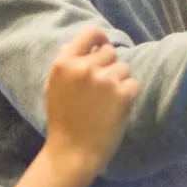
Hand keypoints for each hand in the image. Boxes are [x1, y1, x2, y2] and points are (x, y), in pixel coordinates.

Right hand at [43, 28, 139, 176]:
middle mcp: (85, 67)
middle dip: (109, 66)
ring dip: (120, 82)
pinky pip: (133, 84)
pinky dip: (128, 96)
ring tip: (107, 102)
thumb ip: (63, 65)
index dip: (100, 38)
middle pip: (111, 52)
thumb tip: (70, 44)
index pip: (90, 33)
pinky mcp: (123, 94)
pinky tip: (115, 110)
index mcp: (65, 63)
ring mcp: (105, 80)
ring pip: (124, 68)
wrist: (73, 153)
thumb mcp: (52, 87)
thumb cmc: (62, 121)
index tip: (103, 46)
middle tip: (101, 89)